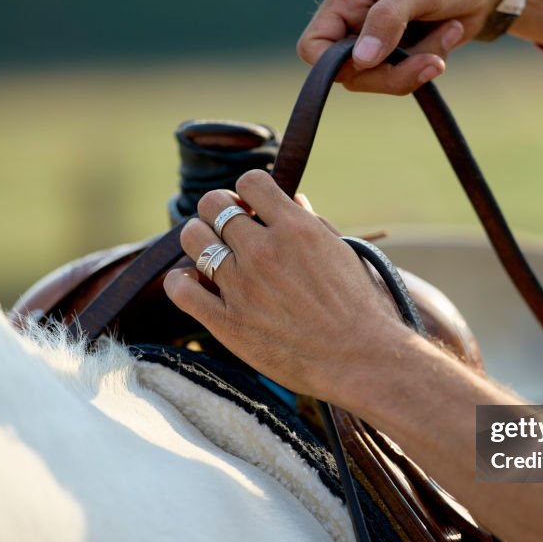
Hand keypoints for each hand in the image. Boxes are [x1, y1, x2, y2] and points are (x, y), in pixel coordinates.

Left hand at [163, 170, 408, 401]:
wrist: (361, 359)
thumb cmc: (360, 307)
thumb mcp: (344, 253)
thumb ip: (312, 223)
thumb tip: (292, 200)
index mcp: (295, 228)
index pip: (250, 182)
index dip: (249, 192)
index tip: (254, 208)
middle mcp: (263, 251)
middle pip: (213, 204)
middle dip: (220, 211)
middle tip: (230, 231)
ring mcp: (242, 286)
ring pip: (193, 238)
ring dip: (201, 240)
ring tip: (214, 256)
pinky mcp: (228, 322)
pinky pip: (181, 289)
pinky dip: (182, 281)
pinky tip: (195, 283)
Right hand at [297, 0, 501, 94]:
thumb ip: (387, 21)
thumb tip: (362, 60)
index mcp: (345, 1)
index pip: (314, 47)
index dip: (330, 65)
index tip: (366, 63)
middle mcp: (355, 25)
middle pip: (352, 74)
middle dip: (394, 73)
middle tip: (431, 61)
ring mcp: (377, 44)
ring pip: (382, 80)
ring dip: (420, 63)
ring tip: (448, 30)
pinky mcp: (400, 58)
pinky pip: (406, 78)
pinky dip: (430, 62)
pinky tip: (449, 32)